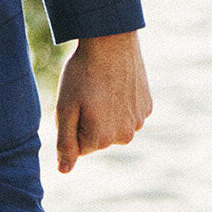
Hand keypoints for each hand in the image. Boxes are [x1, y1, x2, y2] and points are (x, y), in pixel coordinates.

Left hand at [53, 30, 150, 172]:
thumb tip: (64, 171)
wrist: (111, 41)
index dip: (71, 125)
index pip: (79, 148)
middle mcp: (125, 136)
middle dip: (88, 121)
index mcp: (102, 139)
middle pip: (97, 138)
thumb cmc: (82, 73)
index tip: (74, 103)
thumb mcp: (65, 108)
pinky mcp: (147, 107)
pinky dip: (120, 102)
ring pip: (113, 126)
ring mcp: (139, 122)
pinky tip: (115, 83)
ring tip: (101, 87)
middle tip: (86, 93)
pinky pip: (127, 113)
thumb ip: (65, 143)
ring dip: (105, 112)